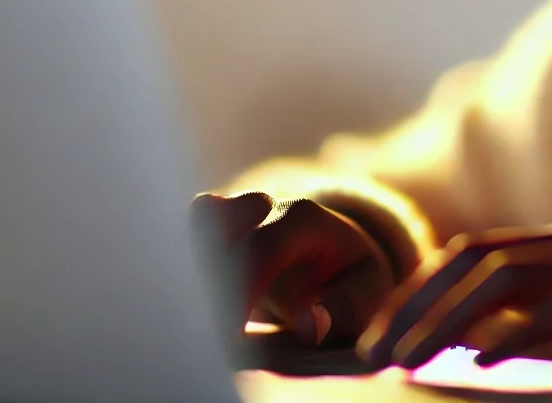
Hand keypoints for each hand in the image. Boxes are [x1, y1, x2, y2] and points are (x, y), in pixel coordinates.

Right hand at [190, 192, 396, 347]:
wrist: (341, 255)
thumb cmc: (352, 280)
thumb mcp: (366, 295)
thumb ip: (341, 311)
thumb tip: (309, 326)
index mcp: (304, 219)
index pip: (260, 250)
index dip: (239, 295)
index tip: (227, 344)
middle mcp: (262, 207)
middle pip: (213, 231)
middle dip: (208, 288)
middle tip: (211, 336)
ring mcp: (233, 213)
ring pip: (194, 227)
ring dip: (193, 272)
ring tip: (201, 320)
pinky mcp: (212, 230)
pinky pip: (185, 241)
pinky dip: (186, 274)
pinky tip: (193, 313)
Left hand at [355, 221, 551, 402]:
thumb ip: (540, 333)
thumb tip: (465, 358)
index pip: (472, 255)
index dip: (418, 291)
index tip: (377, 336)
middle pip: (474, 261)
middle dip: (413, 305)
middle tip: (372, 354)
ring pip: (502, 283)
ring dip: (443, 324)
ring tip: (404, 365)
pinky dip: (509, 340)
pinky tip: (473, 370)